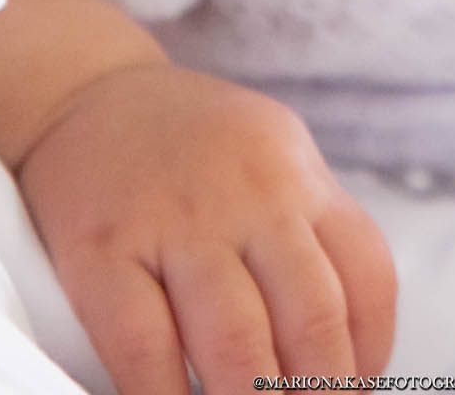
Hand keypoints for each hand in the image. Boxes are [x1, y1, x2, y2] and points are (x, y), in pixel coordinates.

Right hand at [14, 58, 396, 394]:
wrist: (84, 90)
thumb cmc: (189, 144)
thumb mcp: (269, 156)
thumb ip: (306, 232)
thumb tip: (343, 352)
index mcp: (295, 172)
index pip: (366, 277)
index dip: (370, 355)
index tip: (353, 394)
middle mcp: (246, 192)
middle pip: (312, 317)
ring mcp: (174, 220)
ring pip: (237, 341)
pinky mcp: (101, 250)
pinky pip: (144, 348)